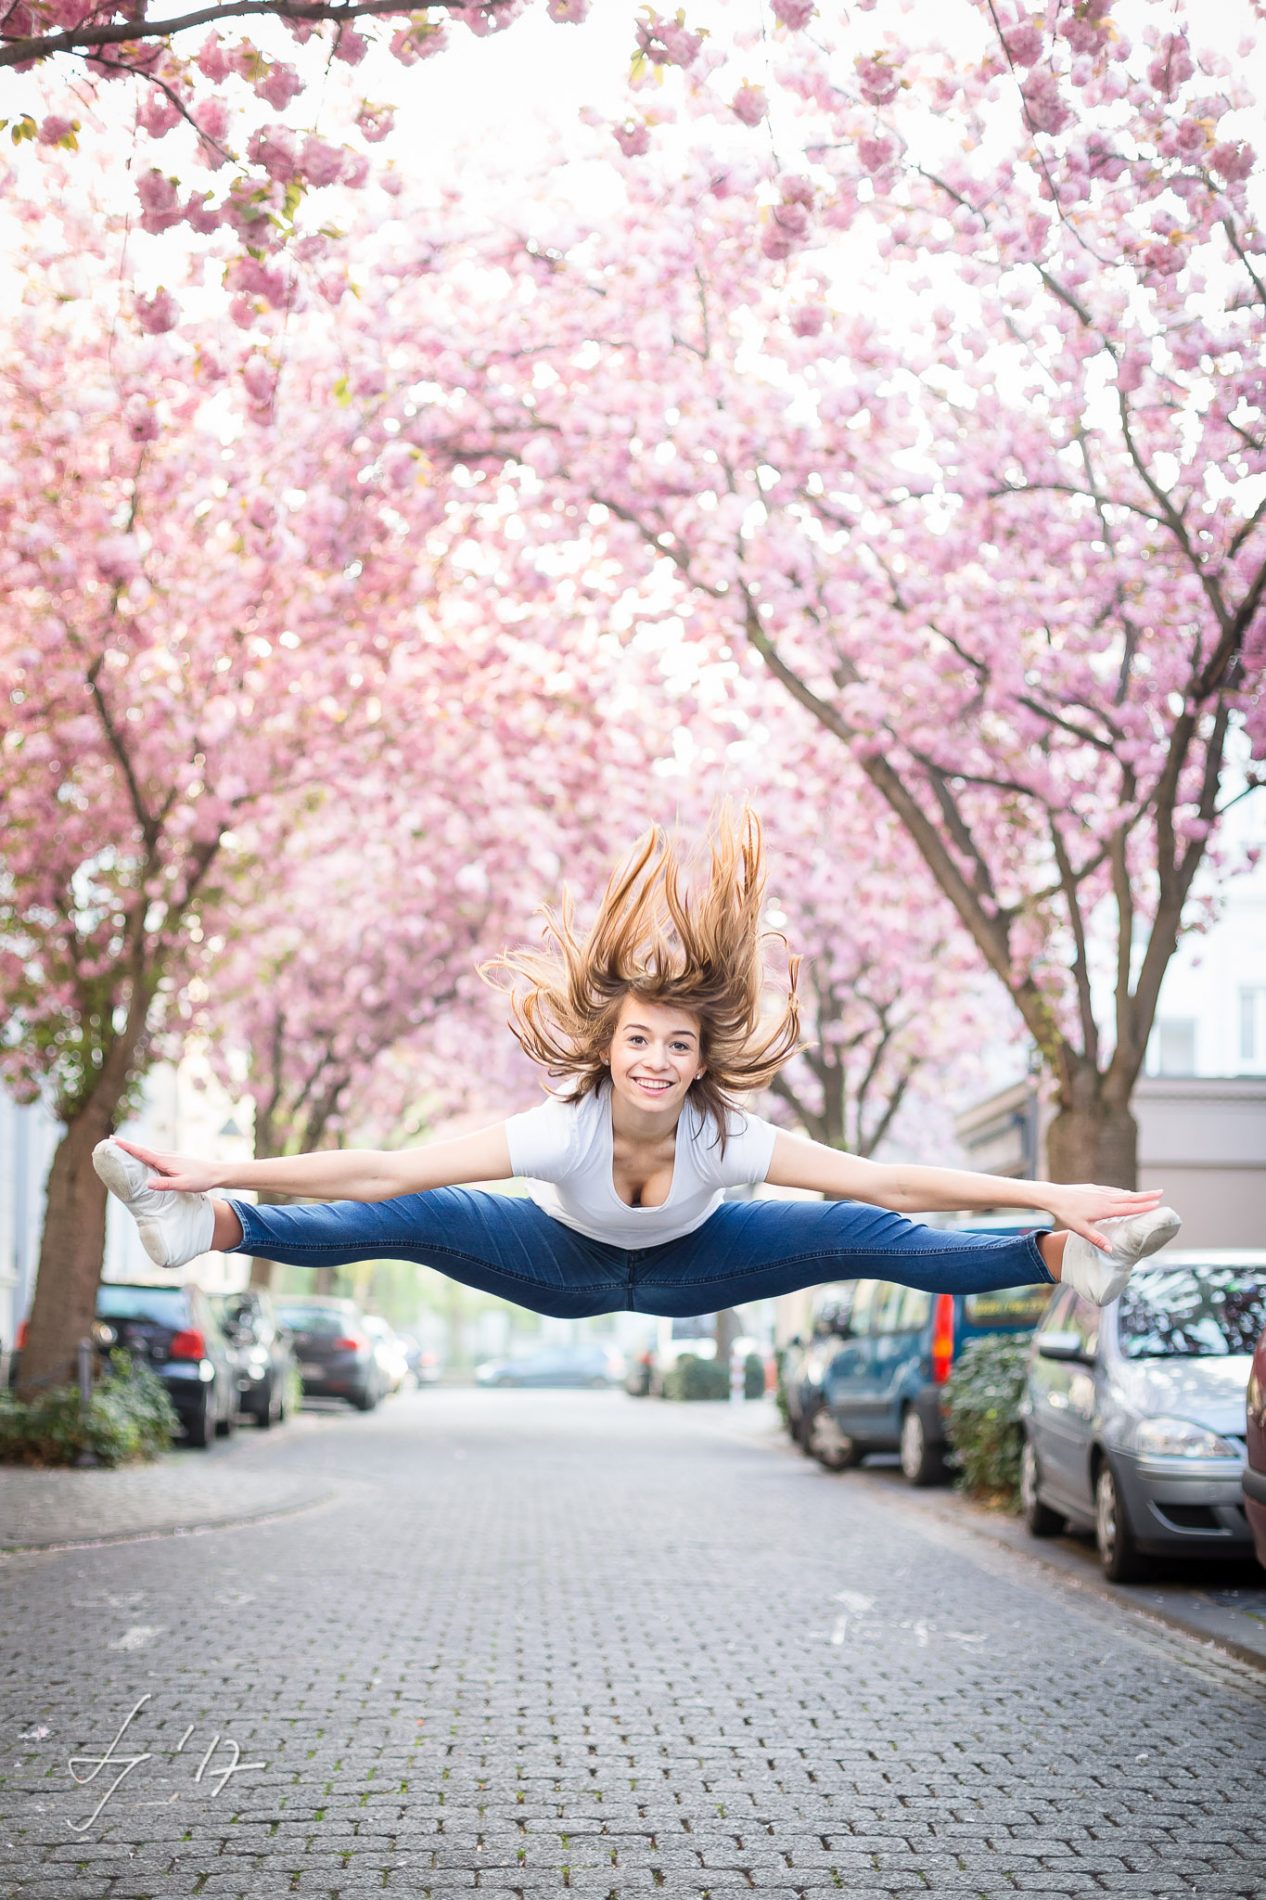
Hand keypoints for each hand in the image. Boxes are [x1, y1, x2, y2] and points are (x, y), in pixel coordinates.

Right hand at [113, 1138, 223, 1195]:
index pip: (142, 1152)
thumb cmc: (201, 1180)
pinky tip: (142, 1156)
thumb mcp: (183, 1185)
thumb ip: (165, 1184)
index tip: (114, 1140)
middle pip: (142, 1149)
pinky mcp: (174, 1160)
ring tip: (121, 1147)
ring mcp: (170, 1156)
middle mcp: (166, 1155)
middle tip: (110, 1141)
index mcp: (165, 1160)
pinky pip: (154, 1155)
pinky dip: (144, 1153)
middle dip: (126, 1145)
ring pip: (148, 1151)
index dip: (127, 1146)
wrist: (216, 1173)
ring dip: (134, 1148)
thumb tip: (146, 1183)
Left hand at [1045, 1182, 1166, 1251]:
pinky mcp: (1094, 1188)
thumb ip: (1097, 1239)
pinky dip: (1122, 1192)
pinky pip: (1112, 1190)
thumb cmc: (1067, 1214)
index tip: (1157, 1203)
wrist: (1054, 1196)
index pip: (1129, 1207)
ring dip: (1136, 1194)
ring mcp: (1100, 1191)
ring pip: (1122, 1193)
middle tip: (1161, 1192)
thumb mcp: (1081, 1230)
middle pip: (1130, 1197)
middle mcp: (1105, 1198)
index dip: (1144, 1206)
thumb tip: (1111, 1250)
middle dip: (1146, 1195)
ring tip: (1148, 1195)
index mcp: (1105, 1209)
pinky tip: (1124, 1193)